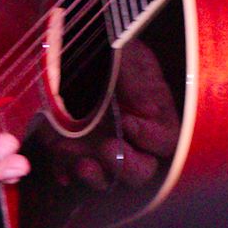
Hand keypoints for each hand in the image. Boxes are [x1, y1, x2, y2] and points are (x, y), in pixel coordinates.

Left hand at [48, 40, 180, 189]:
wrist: (69, 48)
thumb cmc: (107, 50)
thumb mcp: (126, 54)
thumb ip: (135, 78)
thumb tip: (146, 108)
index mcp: (154, 117)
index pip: (167, 142)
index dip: (152, 138)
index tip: (130, 122)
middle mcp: (132, 140)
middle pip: (143, 170)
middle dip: (126, 164)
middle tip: (107, 147)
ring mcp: (103, 149)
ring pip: (108, 178)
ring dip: (95, 175)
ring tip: (80, 163)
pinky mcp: (73, 153)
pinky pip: (71, 173)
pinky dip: (65, 172)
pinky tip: (60, 163)